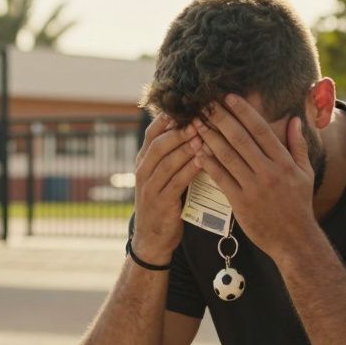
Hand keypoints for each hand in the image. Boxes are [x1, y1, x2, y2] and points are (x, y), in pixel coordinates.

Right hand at [131, 114, 200, 263]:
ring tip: (202, 135)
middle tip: (198, 118)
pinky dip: (189, 169)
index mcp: (143, 162)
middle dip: (179, 130)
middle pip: (158, 144)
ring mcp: (149, 188)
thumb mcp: (163, 177)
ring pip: (166, 161)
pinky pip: (175, 182)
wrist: (153, 238)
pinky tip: (202, 160)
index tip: (185, 106)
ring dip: (185, 147)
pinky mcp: (160, 203)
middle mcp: (142, 172)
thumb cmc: (164, 202)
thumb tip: (194, 130)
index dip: (167, 119)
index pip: (151, 133)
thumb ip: (173, 157)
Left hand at [191, 95, 319, 260]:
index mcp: (283, 161)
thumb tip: (295, 119)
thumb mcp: (305, 173)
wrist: (294, 240)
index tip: (229, 97)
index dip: (244, 111)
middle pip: (240, 139)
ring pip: (227, 156)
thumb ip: (298, 145)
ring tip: (196, 124)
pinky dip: (209, 164)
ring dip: (209, 138)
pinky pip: (221, 179)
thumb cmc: (299, 205)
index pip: (260, 130)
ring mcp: (253, 187)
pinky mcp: (240, 203)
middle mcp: (268, 171)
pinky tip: (197, 151)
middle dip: (221, 119)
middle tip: (205, 104)